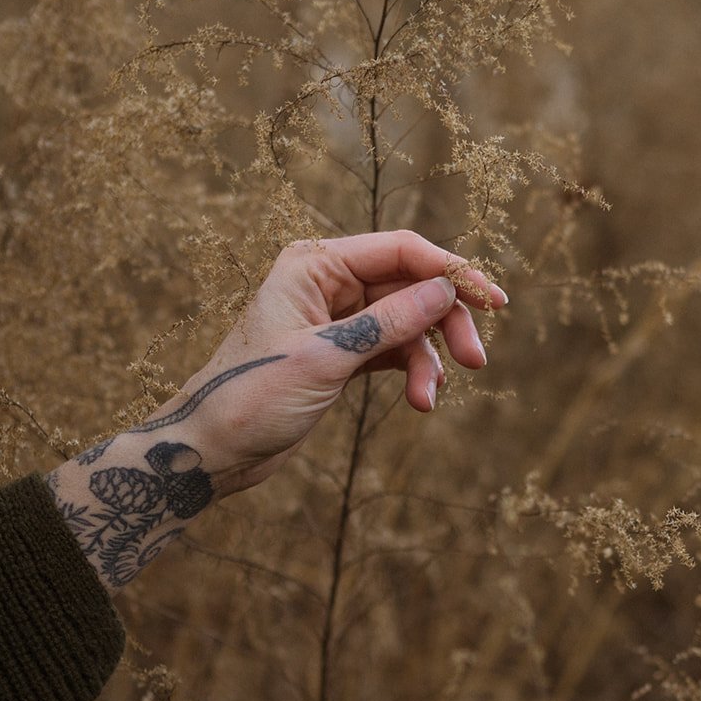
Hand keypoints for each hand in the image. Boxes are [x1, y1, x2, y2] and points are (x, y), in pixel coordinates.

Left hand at [49, 230, 506, 590]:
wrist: (208, 450)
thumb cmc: (250, 396)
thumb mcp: (324, 358)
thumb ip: (387, 323)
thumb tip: (444, 291)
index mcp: (315, 265)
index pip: (400, 250)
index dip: (450, 271)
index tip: (492, 300)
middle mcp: (327, 284)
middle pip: (411, 287)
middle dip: (446, 322)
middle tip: (476, 360)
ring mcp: (336, 321)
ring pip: (407, 324)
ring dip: (428, 359)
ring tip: (431, 399)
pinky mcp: (340, 357)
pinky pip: (393, 352)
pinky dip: (411, 372)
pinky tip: (422, 400)